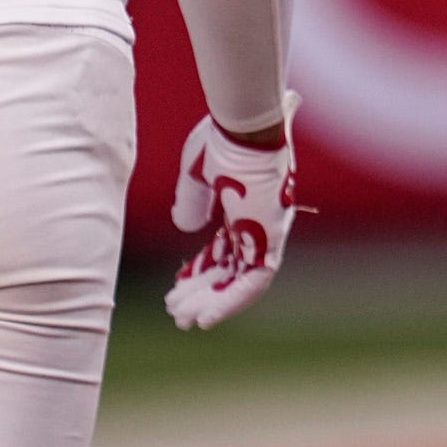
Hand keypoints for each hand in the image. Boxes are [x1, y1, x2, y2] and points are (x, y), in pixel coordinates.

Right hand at [166, 110, 297, 328]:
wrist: (245, 126)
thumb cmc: (222, 140)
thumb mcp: (197, 173)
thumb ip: (192, 201)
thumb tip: (186, 227)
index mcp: (245, 205)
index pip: (226, 246)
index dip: (201, 268)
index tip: (176, 284)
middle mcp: (259, 222)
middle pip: (230, 266)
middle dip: (202, 290)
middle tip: (176, 311)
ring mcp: (266, 231)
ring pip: (239, 279)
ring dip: (210, 301)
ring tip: (182, 318)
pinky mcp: (269, 239)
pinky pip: (252, 281)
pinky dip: (229, 301)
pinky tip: (206, 319)